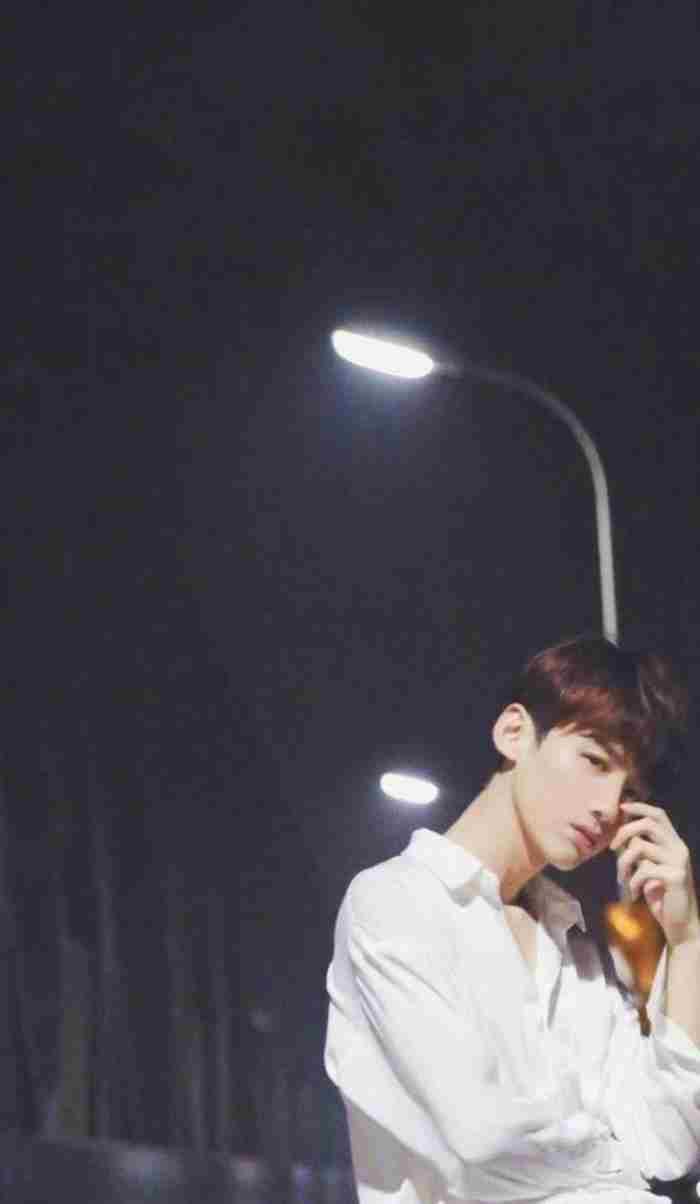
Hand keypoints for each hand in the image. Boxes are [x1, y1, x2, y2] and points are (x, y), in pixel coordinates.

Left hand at [609, 801, 699, 947]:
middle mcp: (679, 848)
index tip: (621, 808)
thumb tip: (618, 836)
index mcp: (673, 844)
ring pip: (640, 847)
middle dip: (624, 832)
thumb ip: (637, 852)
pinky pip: (644, 870)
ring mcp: (679, 862)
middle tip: (612, 848)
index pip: (659, 814)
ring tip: (622, 880)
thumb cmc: (662, 897)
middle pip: (648, 824)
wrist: (681, 926)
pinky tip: (633, 895)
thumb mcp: (647, 870)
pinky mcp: (676, 877)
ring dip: (623, 864)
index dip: (639, 807)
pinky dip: (632, 883)